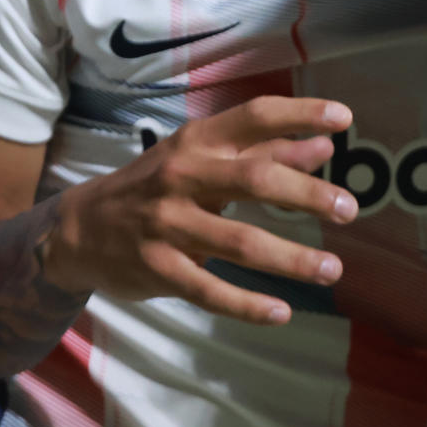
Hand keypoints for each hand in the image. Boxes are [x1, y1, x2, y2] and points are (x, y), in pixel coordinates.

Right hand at [47, 96, 357, 324]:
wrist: (77, 229)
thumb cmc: (156, 187)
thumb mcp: (202, 160)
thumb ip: (264, 152)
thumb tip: (324, 146)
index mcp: (196, 142)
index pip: (254, 116)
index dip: (300, 114)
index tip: (344, 118)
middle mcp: (182, 176)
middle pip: (255, 179)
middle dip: (307, 195)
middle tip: (350, 209)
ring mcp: (167, 224)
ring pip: (239, 242)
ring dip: (291, 258)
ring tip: (332, 271)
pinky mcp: (156, 269)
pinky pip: (209, 290)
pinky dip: (247, 304)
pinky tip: (281, 312)